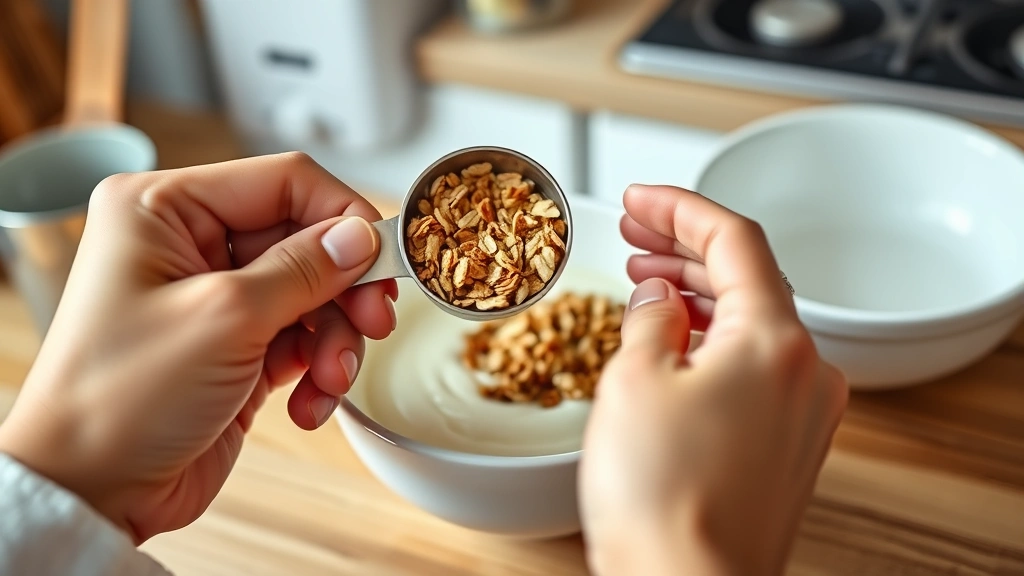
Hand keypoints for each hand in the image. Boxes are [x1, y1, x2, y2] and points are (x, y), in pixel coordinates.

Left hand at [0, 152, 397, 542]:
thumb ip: (304, 269)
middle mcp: (190, 244)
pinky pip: (302, 340)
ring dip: (335, 341)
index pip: (283, 181)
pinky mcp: (236, 346)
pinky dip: (318, 372)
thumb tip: (362, 235)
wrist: (89, 490)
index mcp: (165, 208)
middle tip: (374, 323)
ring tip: (331, 381)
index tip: (385, 256)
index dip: (343, 215)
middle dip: (343, 291)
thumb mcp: (225, 318)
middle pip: (306, 240)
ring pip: (314, 294)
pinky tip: (309, 405)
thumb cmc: (119, 398)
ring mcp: (215, 297)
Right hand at [579, 185, 847, 575]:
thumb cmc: (662, 500)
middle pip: (748, 278)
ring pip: (752, 324)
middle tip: (635, 233)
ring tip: (646, 281)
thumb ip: (650, 319)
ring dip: (698, 294)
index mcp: (773, 340)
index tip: (640, 198)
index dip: (679, 207)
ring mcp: (803, 413)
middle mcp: (805, 372)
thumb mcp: (634, 381)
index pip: (733, 239)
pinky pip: (755, 370)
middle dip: (685, 249)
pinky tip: (676, 343)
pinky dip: (714, 342)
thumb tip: (659, 299)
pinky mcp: (788, 447)